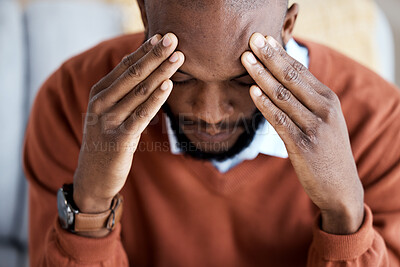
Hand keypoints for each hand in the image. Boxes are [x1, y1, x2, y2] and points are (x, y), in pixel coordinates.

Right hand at [74, 33, 183, 215]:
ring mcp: (108, 121)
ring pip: (139, 91)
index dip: (145, 50)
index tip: (162, 36)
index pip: (125, 66)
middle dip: (155, 55)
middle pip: (133, 74)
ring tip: (178, 58)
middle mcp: (101, 103)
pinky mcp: (119, 139)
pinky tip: (168, 86)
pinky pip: (141, 116)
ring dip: (161, 72)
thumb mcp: (109, 113)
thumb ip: (123, 93)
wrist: (93, 177)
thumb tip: (146, 71)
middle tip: (174, 39)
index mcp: (99, 93)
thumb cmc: (107, 140)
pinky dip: (155, 99)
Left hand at [241, 33, 363, 233]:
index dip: (280, 54)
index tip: (264, 39)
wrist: (340, 187)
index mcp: (329, 100)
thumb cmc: (327, 150)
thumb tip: (282, 79)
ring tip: (245, 60)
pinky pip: (279, 120)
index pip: (300, 70)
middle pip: (291, 77)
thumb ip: (307, 100)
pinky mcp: (302, 145)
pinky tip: (252, 91)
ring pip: (282, 96)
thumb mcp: (325, 120)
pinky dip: (264, 104)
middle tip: (252, 40)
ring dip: (261, 76)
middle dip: (269, 57)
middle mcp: (324, 110)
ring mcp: (314, 128)